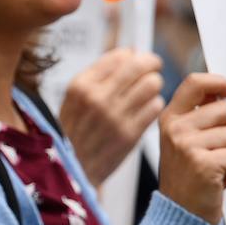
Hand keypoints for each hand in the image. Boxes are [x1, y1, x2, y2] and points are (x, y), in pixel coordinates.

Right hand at [59, 48, 165, 185]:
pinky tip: (145, 112)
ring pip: (152, 84)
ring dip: (154, 87)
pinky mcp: (129, 134)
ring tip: (147, 94)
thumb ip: (99, 75)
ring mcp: (114, 116)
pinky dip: (154, 106)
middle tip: (153, 71)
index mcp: (80, 85)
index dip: (134, 56)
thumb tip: (130, 53)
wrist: (70, 172)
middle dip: (151, 66)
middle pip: (140, 65)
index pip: (120, 55)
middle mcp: (96, 97)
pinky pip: (155, 107)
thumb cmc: (73, 133)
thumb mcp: (74, 99)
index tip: (138, 62)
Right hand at [157, 72, 225, 224]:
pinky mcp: (203, 163)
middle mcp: (175, 129)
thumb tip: (224, 93)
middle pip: (224, 109)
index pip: (194, 83)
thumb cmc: (187, 176)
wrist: (178, 214)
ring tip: (214, 167)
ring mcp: (187, 146)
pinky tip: (217, 180)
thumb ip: (199, 116)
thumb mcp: (184, 140)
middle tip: (214, 152)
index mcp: (170, 119)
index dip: (219, 82)